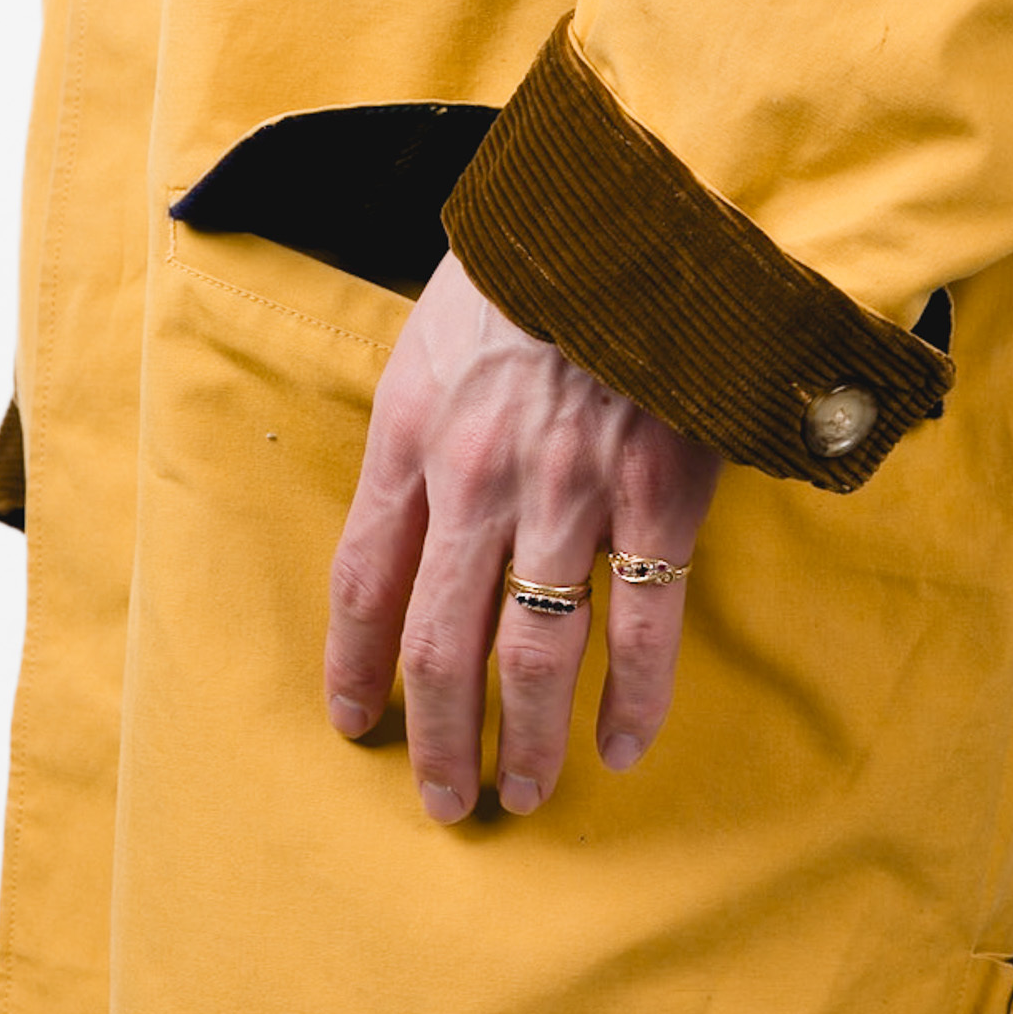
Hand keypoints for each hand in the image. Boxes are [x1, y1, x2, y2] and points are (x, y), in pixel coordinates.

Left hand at [325, 254, 721, 819]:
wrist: (633, 213)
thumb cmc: (527, 275)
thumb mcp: (430, 344)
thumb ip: (414, 440)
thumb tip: (405, 532)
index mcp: (413, 438)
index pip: (363, 584)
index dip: (355, 669)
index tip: (356, 726)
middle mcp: (479, 479)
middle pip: (438, 643)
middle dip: (434, 737)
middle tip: (442, 799)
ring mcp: (571, 494)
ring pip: (533, 652)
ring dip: (521, 739)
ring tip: (519, 794)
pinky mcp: (657, 496)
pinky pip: (644, 625)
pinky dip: (635, 699)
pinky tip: (623, 748)